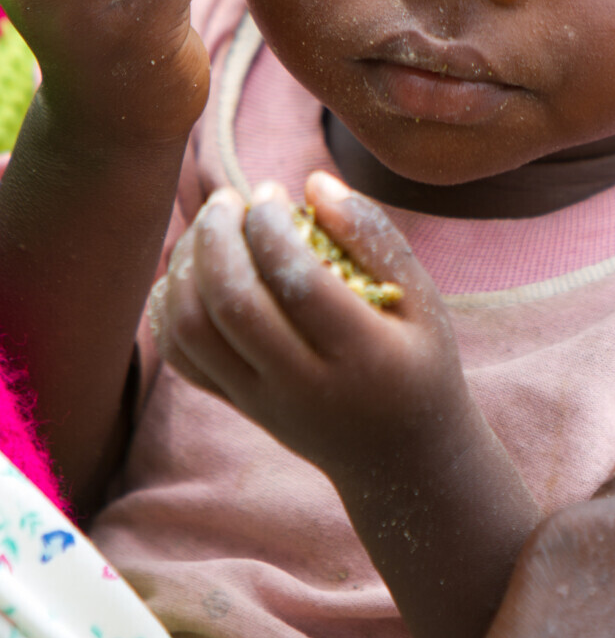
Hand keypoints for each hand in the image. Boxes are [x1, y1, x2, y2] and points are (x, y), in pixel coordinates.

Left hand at [152, 171, 473, 478]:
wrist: (402, 455)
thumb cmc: (419, 360)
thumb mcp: (423, 299)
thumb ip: (374, 236)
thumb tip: (313, 181)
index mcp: (362, 356)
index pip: (297, 283)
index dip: (271, 227)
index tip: (272, 192)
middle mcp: (303, 386)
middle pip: (232, 305)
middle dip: (217, 236)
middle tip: (227, 199)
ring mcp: (262, 402)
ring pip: (193, 331)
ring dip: (187, 266)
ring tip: (210, 228)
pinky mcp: (238, 407)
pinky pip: (182, 358)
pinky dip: (169, 307)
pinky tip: (191, 270)